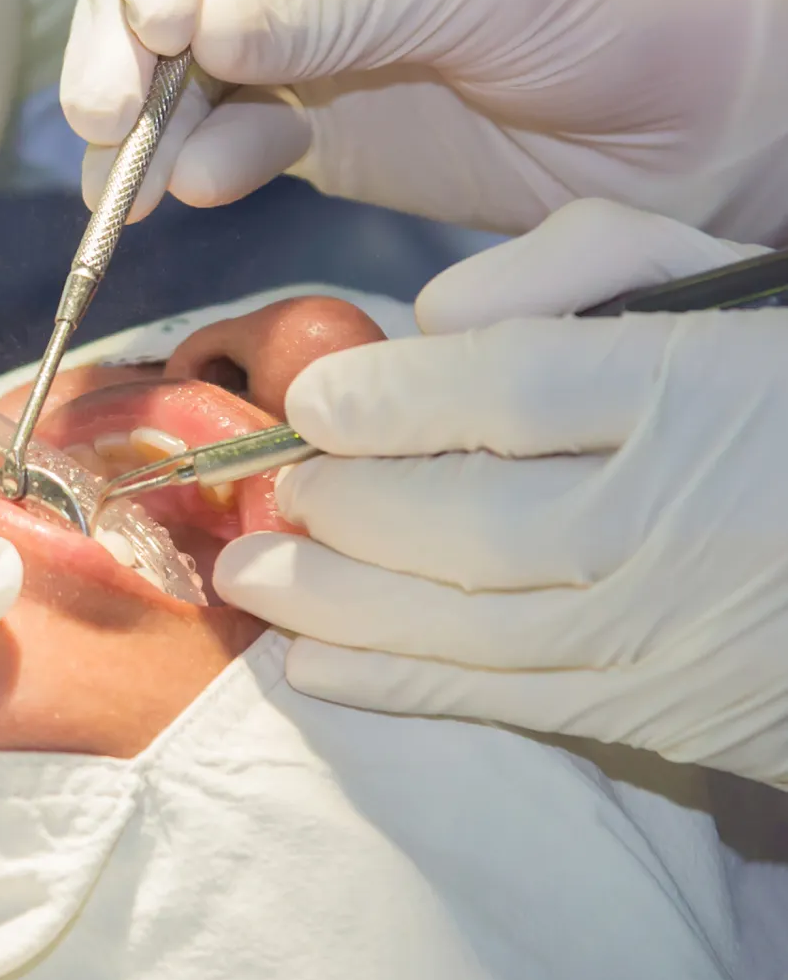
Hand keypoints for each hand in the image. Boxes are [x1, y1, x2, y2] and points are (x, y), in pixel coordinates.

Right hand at [62, 0, 787, 243]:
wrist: (682, 106)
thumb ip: (342, 0)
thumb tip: (201, 35)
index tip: (162, 17)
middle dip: (117, 36)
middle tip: (107, 110)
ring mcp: (286, 25)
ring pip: (165, 63)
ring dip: (136, 122)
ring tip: (125, 183)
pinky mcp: (298, 119)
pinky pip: (218, 139)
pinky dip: (195, 167)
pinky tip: (194, 189)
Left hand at [212, 198, 787, 786]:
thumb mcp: (730, 284)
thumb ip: (590, 265)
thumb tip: (433, 317)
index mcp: (710, 385)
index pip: (512, 390)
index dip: (390, 399)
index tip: (313, 399)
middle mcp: (680, 515)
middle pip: (466, 519)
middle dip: (347, 504)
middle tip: (283, 486)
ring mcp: (667, 628)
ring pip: (466, 622)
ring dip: (338, 604)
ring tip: (250, 575)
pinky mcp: (664, 714)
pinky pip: (508, 702)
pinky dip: (399, 688)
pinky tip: (312, 668)